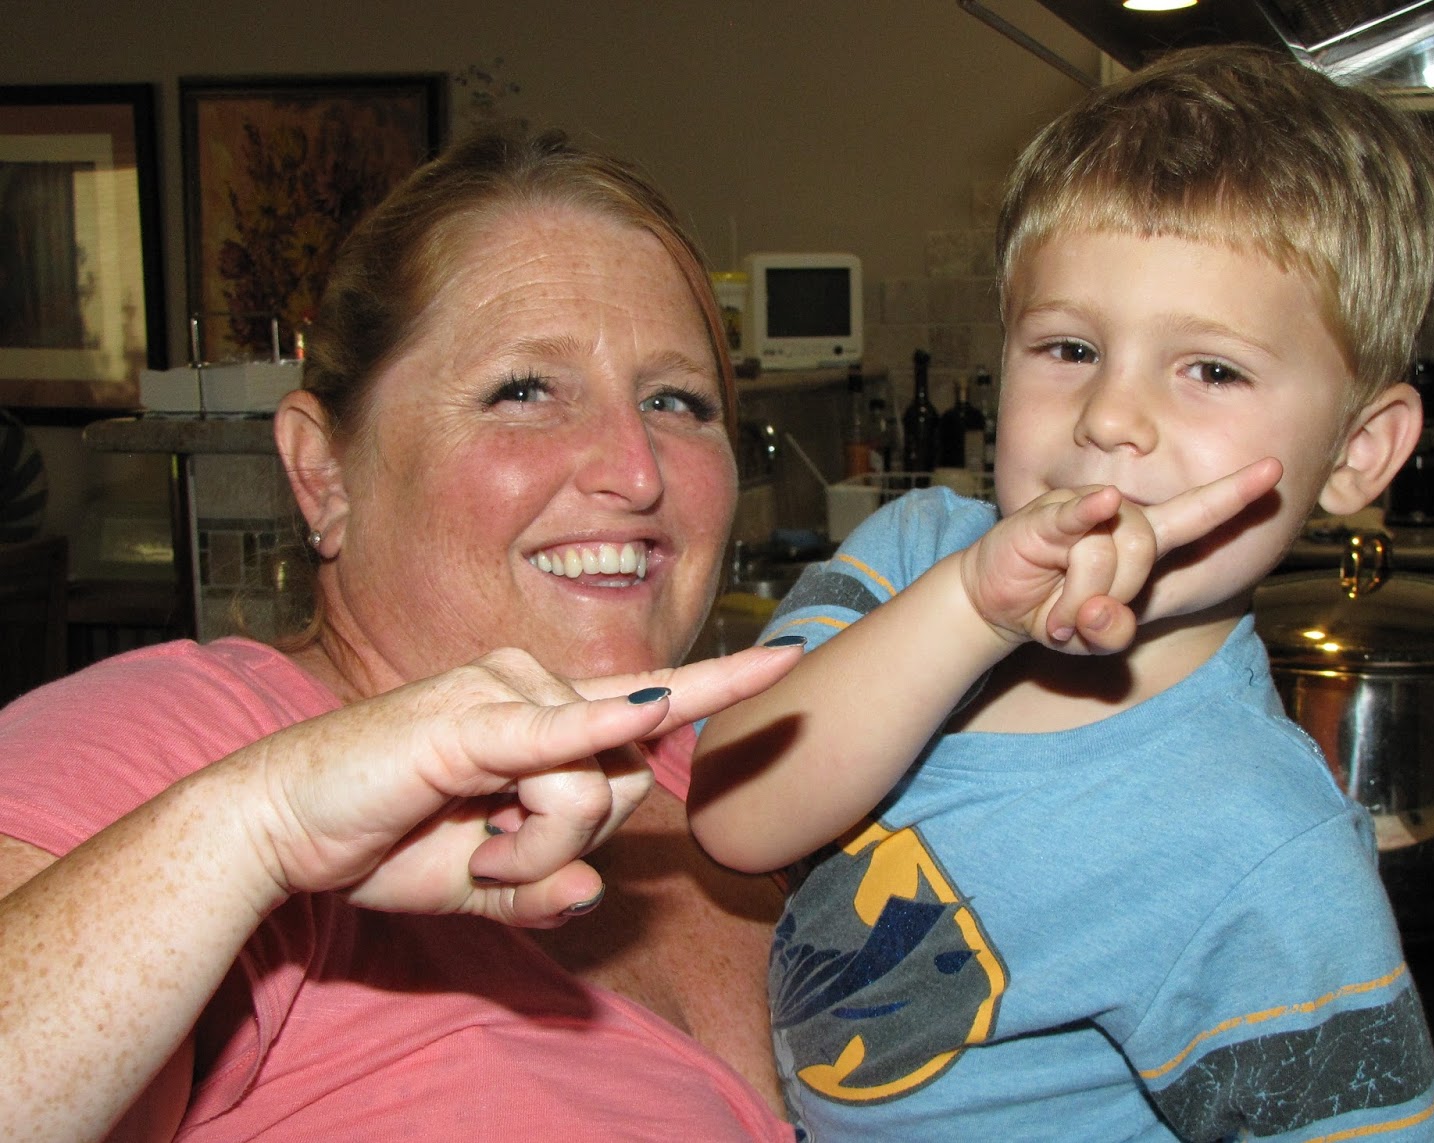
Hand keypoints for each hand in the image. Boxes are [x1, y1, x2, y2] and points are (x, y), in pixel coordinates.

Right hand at [238, 640, 802, 927]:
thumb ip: (543, 889)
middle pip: (620, 782)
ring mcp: (502, 695)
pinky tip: (649, 715)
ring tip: (468, 842)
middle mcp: (532, 688)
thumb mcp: (478, 884)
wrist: (281, 829)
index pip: (646, 703)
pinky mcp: (469, 722)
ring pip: (589, 789)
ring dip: (535, 849)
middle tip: (494, 855)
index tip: (786, 656)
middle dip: (572, 846)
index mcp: (543, 714)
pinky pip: (555, 735)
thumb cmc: (381, 840)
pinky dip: (599, 735)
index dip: (720, 684)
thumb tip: (593, 897)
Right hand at [959, 458, 1282, 653]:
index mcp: (1142, 542)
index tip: (1274, 469)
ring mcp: (1082, 513)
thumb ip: (1112, 634)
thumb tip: (1101, 612)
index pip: (1197, 515)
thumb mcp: (1091, 639)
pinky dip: (1090, 513)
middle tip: (1078, 619)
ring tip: (1056, 614)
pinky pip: (1080, 516)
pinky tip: (1102, 505)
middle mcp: (1118, 519)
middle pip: (1146, 551)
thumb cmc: (1051, 612)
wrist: (993, 606)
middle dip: (1114, 597)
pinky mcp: (1046, 518)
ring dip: (1079, 599)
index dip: (1233, 494)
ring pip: (1109, 553)